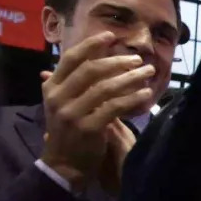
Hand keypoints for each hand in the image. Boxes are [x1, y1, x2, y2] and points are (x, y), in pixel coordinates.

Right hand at [39, 32, 154, 191]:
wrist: (64, 164)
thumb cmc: (69, 130)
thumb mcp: (62, 103)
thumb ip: (73, 80)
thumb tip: (86, 55)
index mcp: (52, 87)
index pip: (70, 58)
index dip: (91, 45)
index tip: (110, 36)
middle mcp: (59, 97)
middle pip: (91, 70)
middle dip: (118, 61)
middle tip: (138, 60)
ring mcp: (73, 112)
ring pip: (106, 87)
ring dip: (131, 78)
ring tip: (148, 73)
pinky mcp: (88, 127)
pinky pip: (115, 107)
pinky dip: (133, 98)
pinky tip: (146, 94)